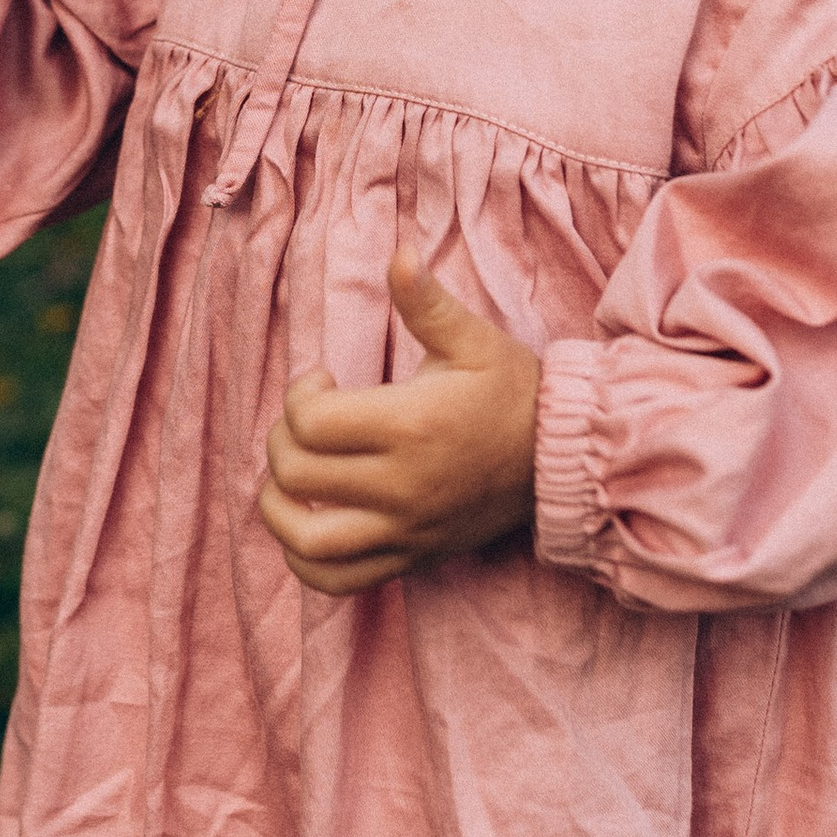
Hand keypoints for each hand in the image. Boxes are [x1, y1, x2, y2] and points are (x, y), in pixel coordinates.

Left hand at [258, 255, 540, 594]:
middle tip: (307, 421)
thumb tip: (398, 254)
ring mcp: (404, 530)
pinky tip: (306, 526)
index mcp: (411, 426)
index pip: (310, 422)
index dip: (299, 394)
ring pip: (306, 542)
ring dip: (277, 509)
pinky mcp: (409, 557)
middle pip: (296, 475)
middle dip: (283, 439)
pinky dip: (305, 562)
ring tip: (288, 479)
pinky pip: (336, 581)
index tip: (322, 380)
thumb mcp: (474, 340)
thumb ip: (426, 301)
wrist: (559, 460)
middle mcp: (402, 487)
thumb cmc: (512, 392)